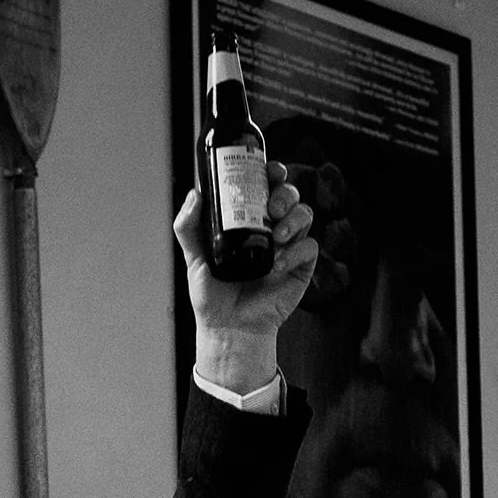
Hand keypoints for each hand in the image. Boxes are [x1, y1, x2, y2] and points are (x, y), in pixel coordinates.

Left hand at [174, 158, 318, 394]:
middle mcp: (272, 230)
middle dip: (285, 192)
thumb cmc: (213, 297)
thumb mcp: (194, 259)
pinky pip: (309, 247)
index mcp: (249, 222)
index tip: (269, 169)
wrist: (229, 329)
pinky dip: (296, 250)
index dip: (273, 173)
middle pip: (290, 196)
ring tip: (277, 233)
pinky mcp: (301, 268)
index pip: (266, 187)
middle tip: (271, 205)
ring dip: (294, 217)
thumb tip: (193, 194)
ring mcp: (289, 247)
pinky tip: (278, 263)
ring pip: (304, 215)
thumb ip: (188, 228)